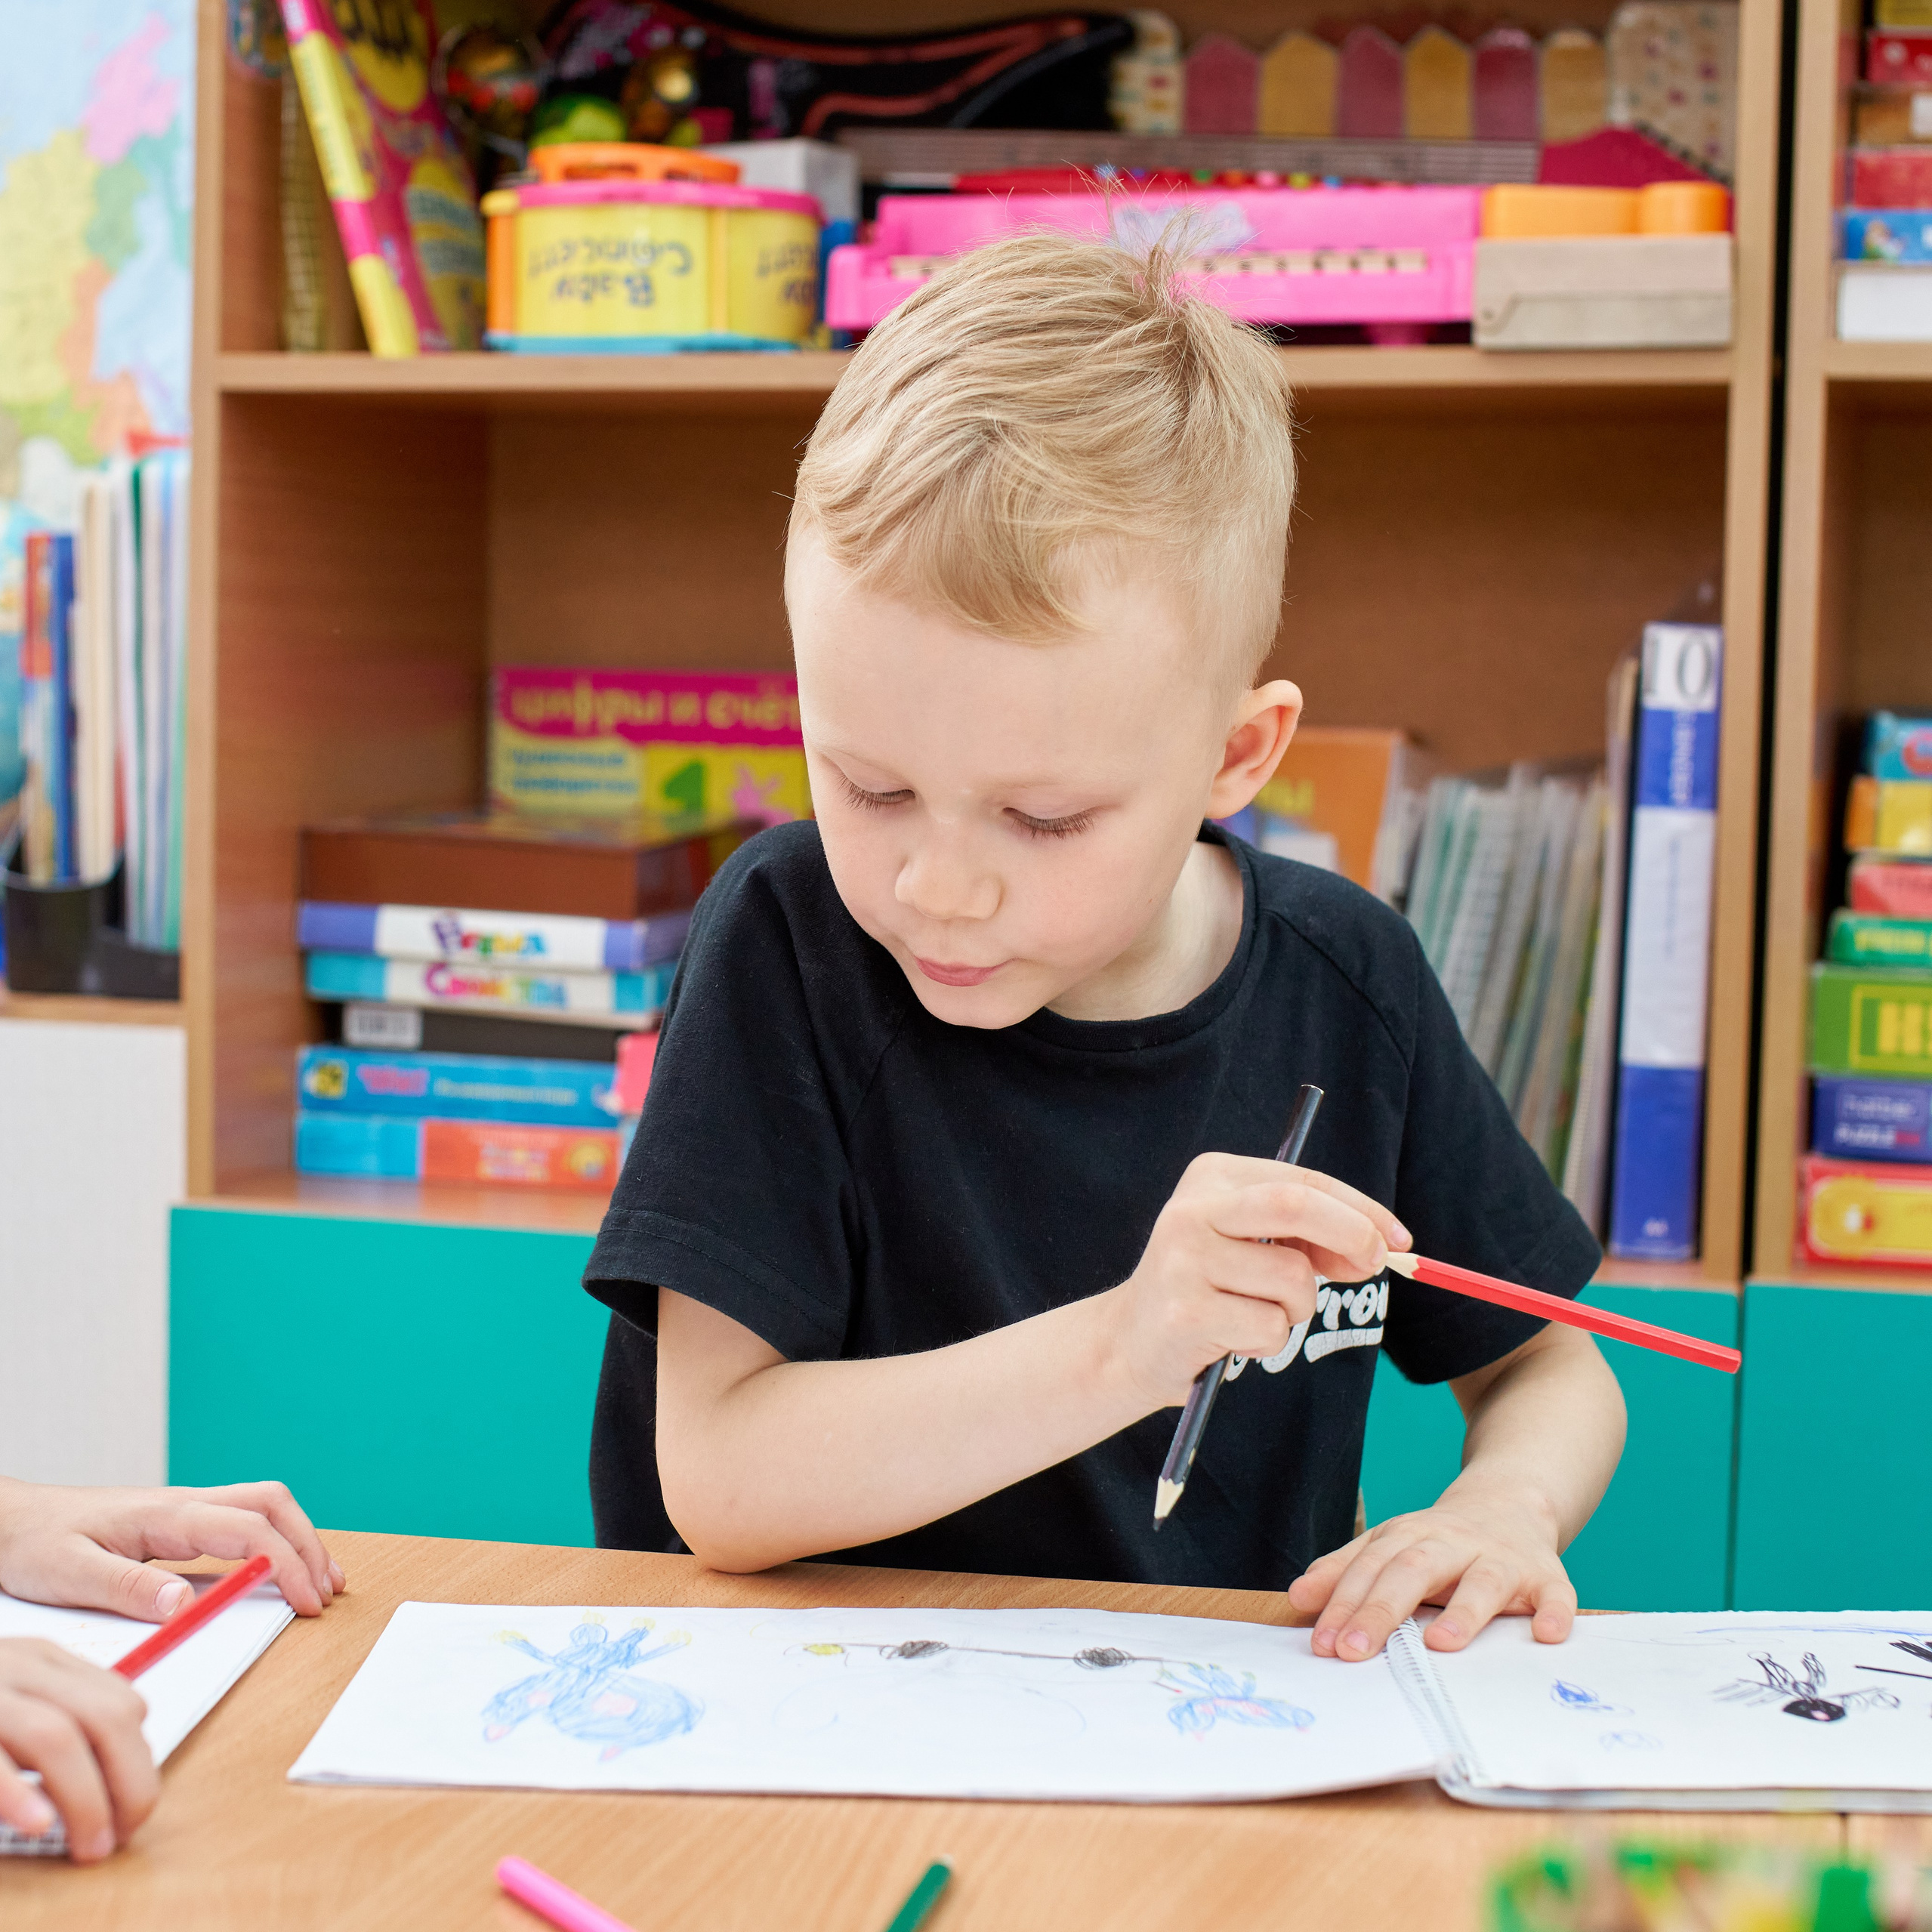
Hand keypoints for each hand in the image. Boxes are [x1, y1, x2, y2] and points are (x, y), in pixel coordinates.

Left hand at [0, 1479, 343, 1621]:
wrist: (8, 1518)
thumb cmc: (33, 1544)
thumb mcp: (69, 1575)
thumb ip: (128, 1588)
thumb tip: (186, 1603)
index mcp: (166, 1516)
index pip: (249, 1531)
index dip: (288, 1566)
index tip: (307, 1603)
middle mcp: (184, 1503)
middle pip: (272, 1505)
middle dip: (309, 1545)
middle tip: (326, 1591)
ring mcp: (184, 1508)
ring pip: (263, 1505)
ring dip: (299, 1536)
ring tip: (321, 1577)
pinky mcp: (177, 1521)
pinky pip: (242, 1518)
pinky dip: (275, 1537)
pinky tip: (277, 1566)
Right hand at [0, 1638, 155, 1861]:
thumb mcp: (11, 1700)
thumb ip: (56, 1715)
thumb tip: (117, 1770)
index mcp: (41, 1660)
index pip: (118, 1699)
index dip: (137, 1756)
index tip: (133, 1805)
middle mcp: (17, 1666)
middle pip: (103, 1716)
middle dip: (128, 1779)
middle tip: (123, 1834)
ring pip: (56, 1735)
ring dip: (84, 1796)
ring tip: (90, 1844)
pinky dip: (15, 1790)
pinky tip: (36, 1821)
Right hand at [1106, 1152, 1408, 1407]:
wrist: (1127, 1342)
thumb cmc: (1205, 1289)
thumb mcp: (1252, 1246)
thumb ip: (1308, 1237)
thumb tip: (1380, 1245)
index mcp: (1212, 1177)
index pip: (1303, 1180)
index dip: (1361, 1209)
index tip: (1399, 1239)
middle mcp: (1192, 1209)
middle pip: (1295, 1205)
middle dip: (1351, 1233)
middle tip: (1374, 1265)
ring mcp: (1184, 1259)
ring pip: (1291, 1279)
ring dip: (1296, 1309)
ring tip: (1257, 1315)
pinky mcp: (1186, 1311)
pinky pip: (1269, 1326)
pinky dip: (1268, 1341)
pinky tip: (1232, 1338)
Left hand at [1287, 1484, 1576, 1660]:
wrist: (1510, 1505)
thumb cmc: (1439, 1542)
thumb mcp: (1389, 1546)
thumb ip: (1345, 1570)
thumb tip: (1298, 1597)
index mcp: (1409, 1538)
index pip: (1369, 1570)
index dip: (1343, 1605)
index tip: (1322, 1644)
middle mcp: (1452, 1545)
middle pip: (1413, 1572)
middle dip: (1381, 1611)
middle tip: (1354, 1651)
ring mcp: (1501, 1560)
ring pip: (1482, 1582)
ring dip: (1463, 1611)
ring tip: (1441, 1643)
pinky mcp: (1546, 1577)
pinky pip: (1555, 1595)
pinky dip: (1554, 1613)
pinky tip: (1547, 1635)